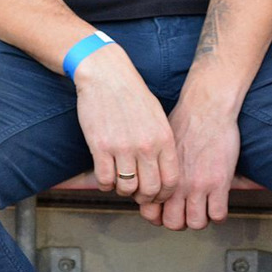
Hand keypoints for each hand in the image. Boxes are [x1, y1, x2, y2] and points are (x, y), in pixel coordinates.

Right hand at [71, 44, 178, 204]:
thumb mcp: (158, 117)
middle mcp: (146, 146)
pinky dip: (105, 184)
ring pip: (127, 188)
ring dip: (123, 191)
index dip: (164, 194)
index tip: (155, 194)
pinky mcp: (100, 146)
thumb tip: (162, 171)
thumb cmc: (132, 94)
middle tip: (137, 194)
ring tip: (120, 183)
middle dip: (144, 198)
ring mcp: (122, 147)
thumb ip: (162, 143)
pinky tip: (106, 176)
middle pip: (150, 190)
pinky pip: (105, 179)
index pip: (171, 181)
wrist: (106, 74)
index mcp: (164, 139)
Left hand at [144, 85, 239, 229]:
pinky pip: (218, 215)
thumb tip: (148, 181)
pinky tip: (217, 202)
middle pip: (173, 223)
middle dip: (180, 221)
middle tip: (185, 213)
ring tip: (203, 208)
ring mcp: (198, 185)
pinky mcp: (219, 182)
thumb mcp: (159, 147)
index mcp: (159, 175)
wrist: (206, 108)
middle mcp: (176, 184)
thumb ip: (154, 168)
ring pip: (196, 223)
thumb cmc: (184, 122)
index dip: (158, 216)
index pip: (150, 212)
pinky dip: (218, 214)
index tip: (164, 211)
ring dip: (200, 219)